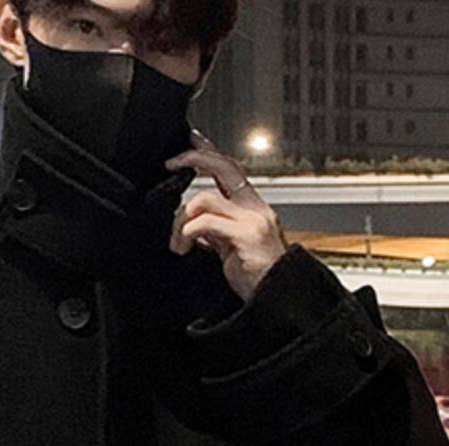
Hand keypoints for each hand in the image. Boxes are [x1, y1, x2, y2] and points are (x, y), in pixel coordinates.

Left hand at [164, 128, 290, 303]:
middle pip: (224, 166)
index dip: (210, 151)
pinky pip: (207, 222)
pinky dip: (188, 232)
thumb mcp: (232, 250)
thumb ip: (216, 233)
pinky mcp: (246, 235)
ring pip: (205, 198)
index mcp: (252, 209)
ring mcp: (252, 220)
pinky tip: (184, 246)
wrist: (277, 301)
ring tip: (177, 243)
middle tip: (171, 164)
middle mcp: (255, 208)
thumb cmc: (257, 280)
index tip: (191, 140)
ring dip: (181, 219)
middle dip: (194, 158)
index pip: (230, 169)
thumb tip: (195, 224)